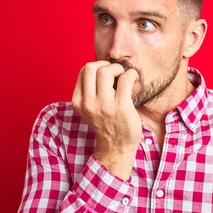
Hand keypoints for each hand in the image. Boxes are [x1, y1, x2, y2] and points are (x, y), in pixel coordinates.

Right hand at [71, 61, 140, 179]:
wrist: (116, 147)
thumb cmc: (106, 124)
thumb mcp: (90, 109)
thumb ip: (90, 91)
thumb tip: (103, 67)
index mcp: (78, 102)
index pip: (82, 71)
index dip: (96, 67)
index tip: (107, 75)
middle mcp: (88, 103)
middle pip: (91, 67)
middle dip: (105, 65)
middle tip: (115, 73)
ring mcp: (104, 105)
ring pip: (106, 70)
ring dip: (118, 68)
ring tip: (124, 77)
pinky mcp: (121, 107)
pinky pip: (126, 79)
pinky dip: (131, 74)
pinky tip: (133, 80)